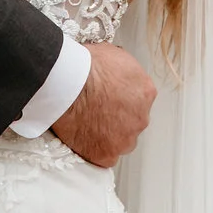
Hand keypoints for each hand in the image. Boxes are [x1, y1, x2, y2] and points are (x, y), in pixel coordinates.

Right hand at [50, 40, 157, 168]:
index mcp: (145, 92)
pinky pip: (104, 157)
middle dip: (116, 117)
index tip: (107, 97)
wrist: (67, 84)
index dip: (121, 98)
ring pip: (120, 141)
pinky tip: (83, 139)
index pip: (139, 99)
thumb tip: (117, 72)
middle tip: (95, 110)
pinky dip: (95, 150)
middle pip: (131, 121)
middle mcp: (141, 118)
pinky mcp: (107, 155)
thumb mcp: (115, 54)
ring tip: (86, 125)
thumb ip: (124, 70)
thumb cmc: (85, 66)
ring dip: (108, 135)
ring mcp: (125, 139)